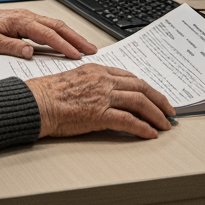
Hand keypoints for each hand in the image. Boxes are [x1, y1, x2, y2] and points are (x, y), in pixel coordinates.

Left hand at [0, 5, 97, 59]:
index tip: (76, 55)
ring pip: (57, 25)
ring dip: (73, 35)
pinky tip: (69, 41)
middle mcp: (28, 17)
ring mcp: (30, 17)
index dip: (64, 45)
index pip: (48, 34)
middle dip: (77, 38)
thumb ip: (12, 47)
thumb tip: (30, 53)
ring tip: (86, 47)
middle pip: (59, 26)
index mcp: (21, 21)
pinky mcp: (29, 20)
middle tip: (91, 50)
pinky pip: (50, 26)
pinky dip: (63, 33)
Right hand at [26, 64, 175, 138]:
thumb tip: (107, 96)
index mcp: (97, 70)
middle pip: (140, 87)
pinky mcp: (100, 114)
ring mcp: (102, 96)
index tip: (154, 96)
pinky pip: (129, 120)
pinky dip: (143, 127)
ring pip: (140, 102)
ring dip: (156, 114)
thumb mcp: (74, 80)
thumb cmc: (47, 95)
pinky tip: (150, 134)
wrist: (36, 103)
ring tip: (165, 124)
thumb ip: (93, 84)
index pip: (130, 77)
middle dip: (159, 100)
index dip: (146, 88)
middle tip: (169, 111)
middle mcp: (103, 80)